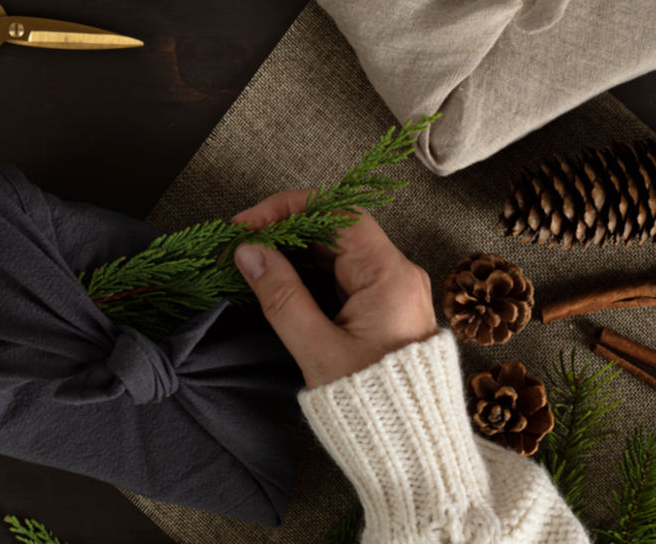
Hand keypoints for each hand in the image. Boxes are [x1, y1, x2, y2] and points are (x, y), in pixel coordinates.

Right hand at [232, 190, 436, 387]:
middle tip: (242, 242)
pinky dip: (311, 270)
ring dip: (296, 250)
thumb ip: (281, 295)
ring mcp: (394, 291)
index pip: (338, 214)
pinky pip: (345, 274)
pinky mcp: (386, 308)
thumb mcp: (317, 349)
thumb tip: (250, 251)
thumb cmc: (371, 405)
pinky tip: (282, 279)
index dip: (288, 209)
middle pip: (339, 228)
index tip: (247, 224)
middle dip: (287, 228)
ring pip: (340, 251)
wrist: (412, 447)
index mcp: (389, 276)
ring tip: (255, 259)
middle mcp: (398, 274)